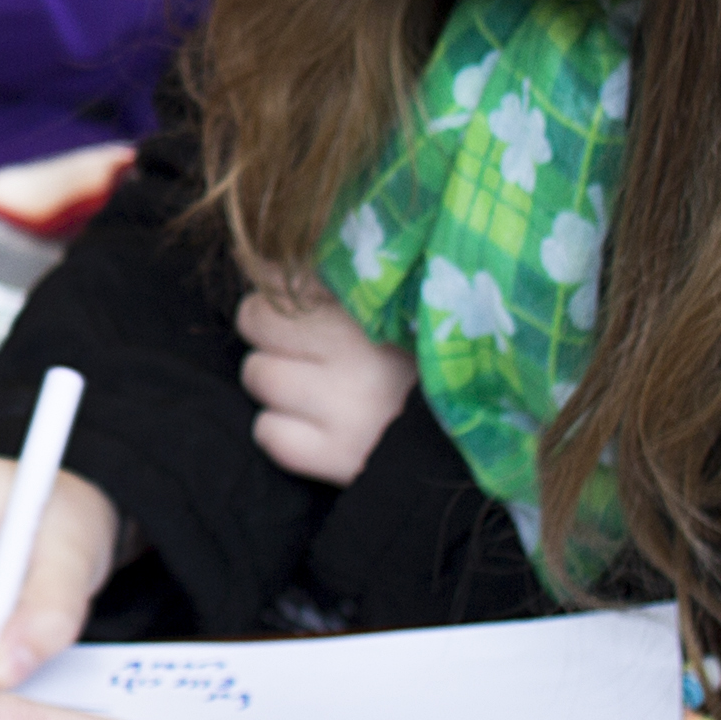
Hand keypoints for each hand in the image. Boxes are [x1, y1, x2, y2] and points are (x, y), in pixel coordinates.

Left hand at [236, 277, 415, 487]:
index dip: (280, 292)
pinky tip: (313, 425)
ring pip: (257, 375)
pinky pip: (268, 432)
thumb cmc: (419, 361)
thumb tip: (259, 266)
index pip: (279, 276)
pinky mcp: (339, 454)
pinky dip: (281, 430)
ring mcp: (346, 404)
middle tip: (305, 349)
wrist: (464, 435)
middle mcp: (357, 348)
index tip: (303, 308)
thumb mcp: (391, 305)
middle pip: (255, 320)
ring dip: (275, 383)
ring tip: (313, 388)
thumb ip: (335, 279)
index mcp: (372, 299)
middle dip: (270, 333)